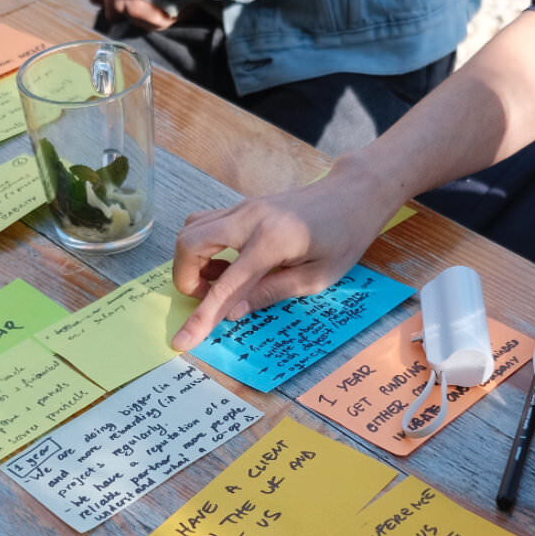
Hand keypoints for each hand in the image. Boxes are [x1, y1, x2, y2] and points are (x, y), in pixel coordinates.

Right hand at [170, 170, 393, 349]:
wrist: (352, 195)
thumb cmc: (343, 238)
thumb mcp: (317, 278)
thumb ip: (273, 293)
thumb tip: (233, 313)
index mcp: (271, 241)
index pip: (225, 284)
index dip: (202, 317)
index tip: (182, 340)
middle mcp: (249, 218)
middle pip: (189, 242)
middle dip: (186, 277)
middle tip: (208, 296)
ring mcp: (243, 207)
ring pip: (191, 228)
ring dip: (192, 260)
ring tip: (219, 280)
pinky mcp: (243, 206)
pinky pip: (205, 223)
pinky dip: (202, 247)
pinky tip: (227, 263)